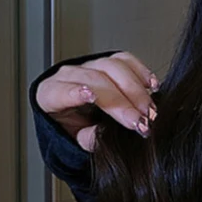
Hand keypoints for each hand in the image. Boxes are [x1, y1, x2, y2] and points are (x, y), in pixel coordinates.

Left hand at [36, 51, 159, 151]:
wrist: (81, 120)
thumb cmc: (75, 130)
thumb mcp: (74, 142)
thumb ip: (86, 138)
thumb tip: (104, 133)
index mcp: (50, 94)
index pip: (60, 90)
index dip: (75, 92)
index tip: (92, 97)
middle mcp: (69, 75)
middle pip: (96, 81)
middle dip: (122, 102)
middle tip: (139, 121)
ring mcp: (91, 65)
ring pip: (114, 67)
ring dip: (136, 90)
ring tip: (148, 110)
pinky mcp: (110, 61)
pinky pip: (126, 59)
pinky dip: (141, 72)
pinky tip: (152, 86)